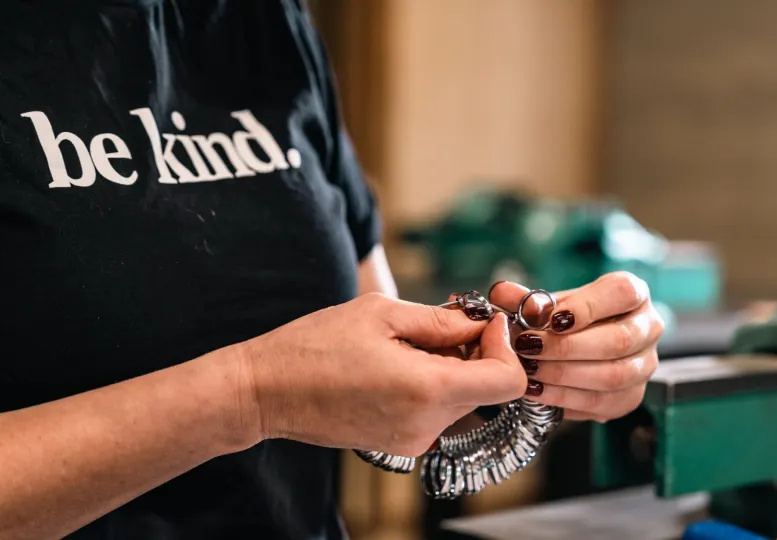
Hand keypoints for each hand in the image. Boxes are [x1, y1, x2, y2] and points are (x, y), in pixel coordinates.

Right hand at [234, 293, 527, 455]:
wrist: (267, 391)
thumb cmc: (315, 345)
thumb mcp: (381, 313)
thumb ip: (441, 320)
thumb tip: (481, 323)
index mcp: (427, 390)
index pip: (507, 381)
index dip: (502, 346)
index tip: (480, 322)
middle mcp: (427, 424)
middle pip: (486, 388)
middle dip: (475, 351)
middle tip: (441, 322)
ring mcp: (414, 439)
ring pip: (462, 398)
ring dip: (452, 367)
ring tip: (409, 343)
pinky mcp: (401, 443)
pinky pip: (437, 411)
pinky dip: (432, 384)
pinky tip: (398, 364)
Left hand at [490, 272, 663, 421]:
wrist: (581, 347)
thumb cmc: (567, 319)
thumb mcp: (549, 304)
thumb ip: (526, 299)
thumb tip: (503, 293)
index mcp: (633, 293)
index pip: (622, 293)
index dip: (586, 307)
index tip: (550, 320)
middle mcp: (648, 327)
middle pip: (617, 340)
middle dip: (567, 348)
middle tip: (528, 349)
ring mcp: (644, 365)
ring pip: (613, 375)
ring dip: (565, 376)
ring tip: (529, 373)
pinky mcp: (632, 396)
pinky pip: (603, 403)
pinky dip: (567, 399)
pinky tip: (538, 392)